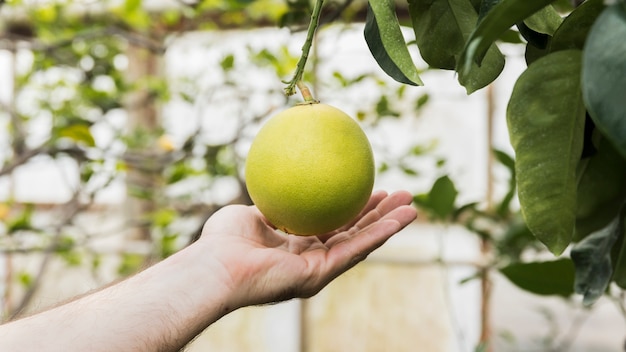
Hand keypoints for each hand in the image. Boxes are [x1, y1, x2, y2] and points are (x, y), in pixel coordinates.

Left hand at [197, 190, 416, 307]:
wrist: (214, 266)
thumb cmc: (222, 240)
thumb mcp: (250, 210)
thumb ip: (273, 199)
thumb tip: (285, 174)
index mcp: (296, 245)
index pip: (332, 224)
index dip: (352, 208)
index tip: (368, 189)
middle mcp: (310, 259)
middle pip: (352, 233)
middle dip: (378, 216)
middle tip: (399, 195)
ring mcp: (316, 269)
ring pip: (360, 244)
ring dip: (388, 226)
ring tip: (413, 207)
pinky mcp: (319, 276)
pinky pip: (354, 250)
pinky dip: (378, 235)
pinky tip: (398, 220)